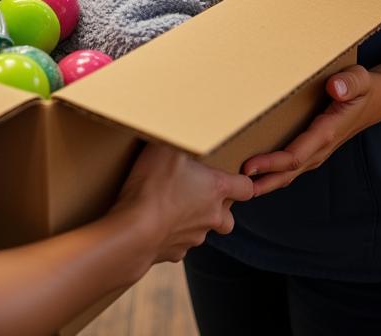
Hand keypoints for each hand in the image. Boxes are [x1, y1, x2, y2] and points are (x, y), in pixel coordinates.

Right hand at [113, 143, 253, 262]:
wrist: (134, 232)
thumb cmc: (154, 185)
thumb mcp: (166, 147)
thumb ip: (180, 139)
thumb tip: (181, 126)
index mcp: (216, 190)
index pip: (246, 188)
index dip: (243, 182)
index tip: (234, 177)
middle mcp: (211, 216)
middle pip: (229, 217)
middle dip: (220, 208)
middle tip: (200, 194)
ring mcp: (193, 237)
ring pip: (202, 231)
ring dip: (194, 220)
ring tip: (171, 205)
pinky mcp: (174, 253)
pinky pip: (178, 243)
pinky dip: (171, 234)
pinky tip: (155, 221)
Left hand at [240, 65, 380, 195]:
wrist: (376, 99)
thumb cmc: (364, 88)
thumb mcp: (360, 79)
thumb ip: (350, 83)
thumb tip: (335, 88)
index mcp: (326, 133)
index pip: (295, 155)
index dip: (272, 163)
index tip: (249, 166)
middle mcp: (320, 147)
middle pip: (288, 172)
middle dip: (262, 180)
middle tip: (234, 185)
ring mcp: (316, 150)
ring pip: (289, 172)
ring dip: (265, 181)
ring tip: (238, 187)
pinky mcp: (313, 148)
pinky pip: (291, 165)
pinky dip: (273, 174)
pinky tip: (255, 175)